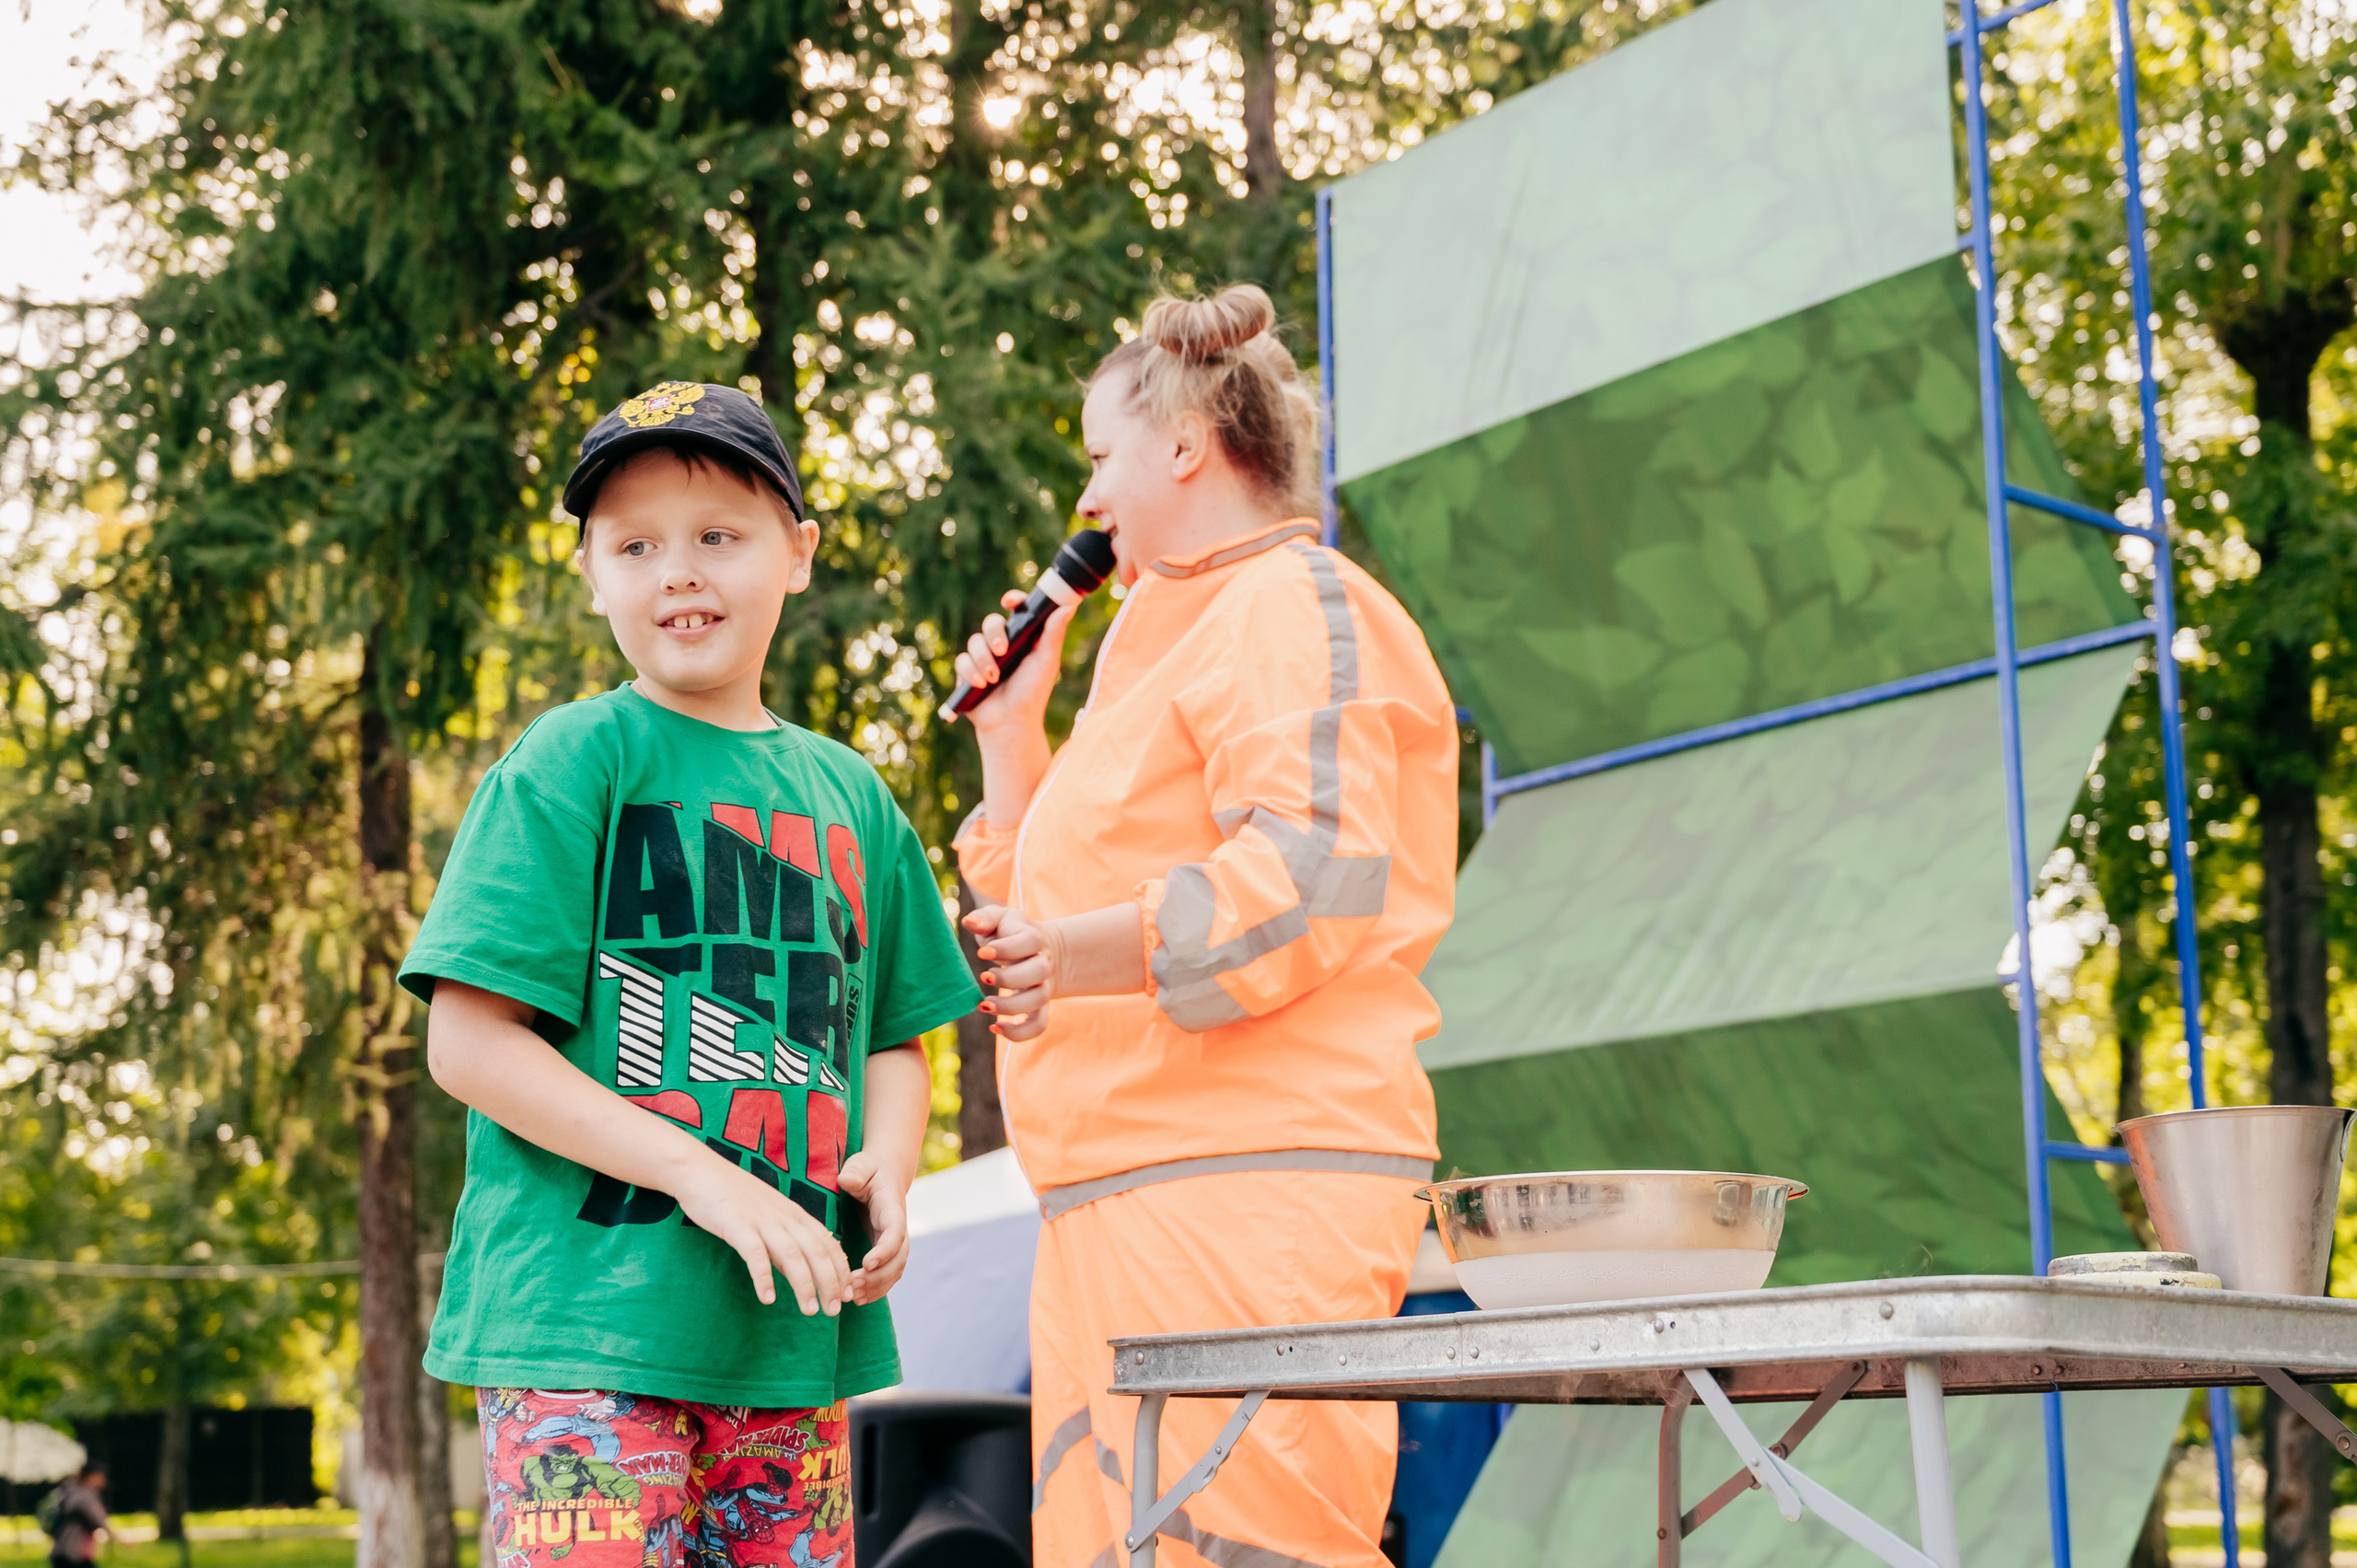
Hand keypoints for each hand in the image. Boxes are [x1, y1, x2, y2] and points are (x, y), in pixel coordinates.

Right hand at [673, 1151, 851, 1315]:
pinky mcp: (737, 1226)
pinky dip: (763, 1276)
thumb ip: (785, 1244)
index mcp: (795, 1215)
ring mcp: (762, 1221)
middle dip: (829, 1283)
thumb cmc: (735, 1198)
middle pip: (816, 1252)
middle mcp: (784, 1217)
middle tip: (834, 1311)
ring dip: (804, 1285)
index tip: (848, 1295)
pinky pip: (754, 1253)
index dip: (840, 1271)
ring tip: (810, 1311)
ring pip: (792, 1255)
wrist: (701, 1171)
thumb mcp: (769, 1218)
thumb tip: (800, 1275)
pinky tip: (767, 1299)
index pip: (828, 1244)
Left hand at [839, 1150, 911, 1303]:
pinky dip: (876, 1289)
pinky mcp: (885, 1251)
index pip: (895, 1232)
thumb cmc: (868, 1169)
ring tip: (852, 1297)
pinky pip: (887, 1275)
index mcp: (892, 1208)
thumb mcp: (861, 1165)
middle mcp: (898, 1229)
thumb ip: (856, 1172)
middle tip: (853, 1287)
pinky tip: (858, 1299)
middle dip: (878, 1277)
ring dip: (876, 1287)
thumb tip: (847, 1180)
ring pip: (894, 1271)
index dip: (884, 1250)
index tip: (867, 1264)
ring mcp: (894, 1242)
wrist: (883, 1175)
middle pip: (898, 1259)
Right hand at [953, 588, 1076, 734]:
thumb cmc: (1033, 693)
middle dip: (994, 635)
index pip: (1016, 611)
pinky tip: (981, 684)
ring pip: (974, 641)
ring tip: (993, 678)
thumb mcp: (1046, 661)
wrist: (1011, 723)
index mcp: (1023, 638)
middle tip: (1002, 651)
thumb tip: (1069, 605)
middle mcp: (1002, 645)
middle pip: (991, 622)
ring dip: (983, 659)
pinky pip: (961, 660)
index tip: (1009, 602)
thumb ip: (1054, 633)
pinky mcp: (967, 672)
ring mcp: (983, 658)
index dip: (1012, 600)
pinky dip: (970, 672)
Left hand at [964, 902, 1054, 1041]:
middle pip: (1039, 971)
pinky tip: (995, 1028)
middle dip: (1010, 978)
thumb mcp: (999, 919)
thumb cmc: (1011, 932)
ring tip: (984, 1005)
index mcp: (1034, 937)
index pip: (1029, 941)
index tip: (982, 953)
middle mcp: (1043, 963)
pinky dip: (1020, 1032)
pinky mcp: (1039, 1007)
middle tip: (984, 977)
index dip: (1007, 948)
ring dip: (1011, 1006)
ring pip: (1038, 1000)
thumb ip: (985, 918)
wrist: (1040, 949)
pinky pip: (1039, 1024)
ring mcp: (1043, 987)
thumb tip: (969, 922)